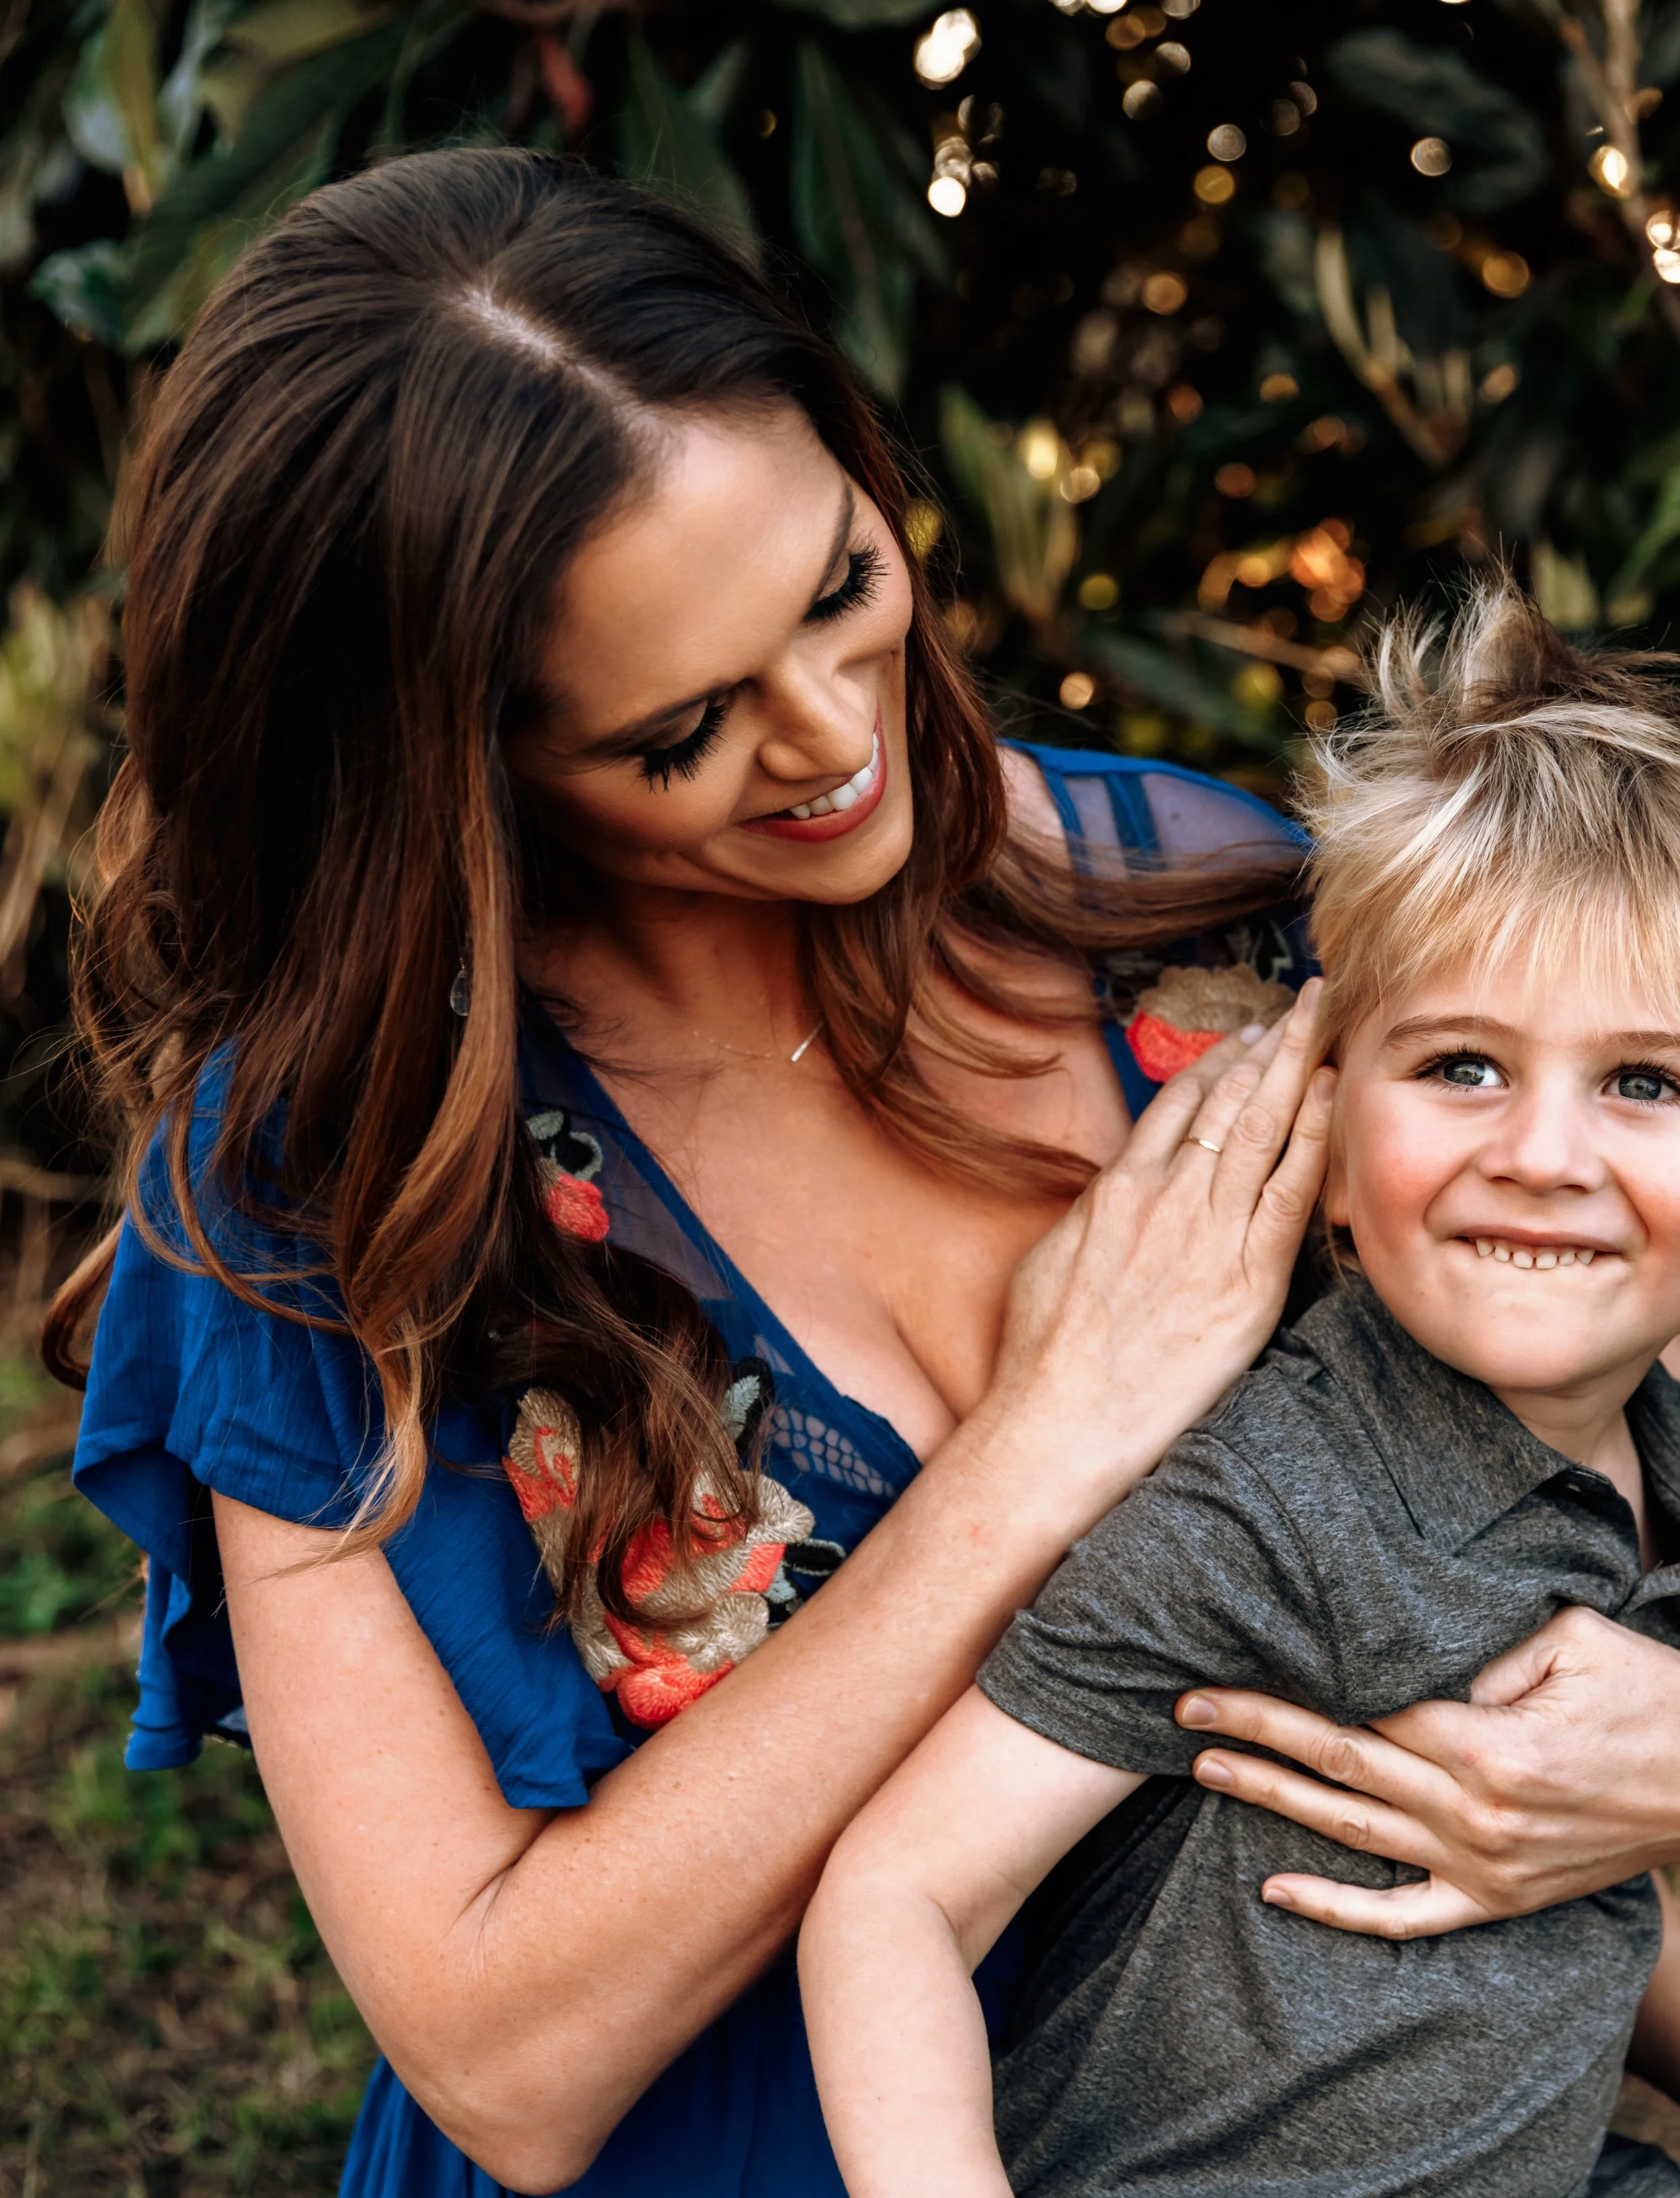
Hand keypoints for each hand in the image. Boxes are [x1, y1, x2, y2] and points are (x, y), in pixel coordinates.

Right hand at [987, 981, 1333, 1514]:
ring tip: (1320, 1024)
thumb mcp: (1050, 1262)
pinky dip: (1311, 1133)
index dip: (1217, 1063)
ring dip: (1293, 1066)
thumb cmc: (1044, 1357)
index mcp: (1116, 1191)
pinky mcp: (1247, 1281)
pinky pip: (1289, 1191)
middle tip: (1304, 1001)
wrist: (1061, 1424)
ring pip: (1260, 1128)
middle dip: (1268, 1042)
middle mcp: (1164, 1198)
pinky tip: (1330, 1092)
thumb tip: (1111, 1194)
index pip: (1176, 1104)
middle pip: (1226, 1100)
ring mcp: (1208, 1235)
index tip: (1244, 1039)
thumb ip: (1091, 1217)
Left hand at [1175, 1606, 1679, 1938]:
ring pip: (1353, 1833)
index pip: (1364, 1706)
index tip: (1229, 1662)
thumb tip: (1401, 1640)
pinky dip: (1335, 1909)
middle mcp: (1476, 1813)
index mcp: (1490, 1743)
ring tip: (1206, 1770)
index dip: (1291, 1685)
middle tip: (1184, 1709)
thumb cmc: (1646, 1696)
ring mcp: (1483, 1867)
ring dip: (1272, 1800)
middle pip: (1340, 1762)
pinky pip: (1403, 1918)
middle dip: (1255, 1732)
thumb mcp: (1573, 1640)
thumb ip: (1483, 1643)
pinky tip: (1274, 1890)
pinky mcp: (1497, 1901)